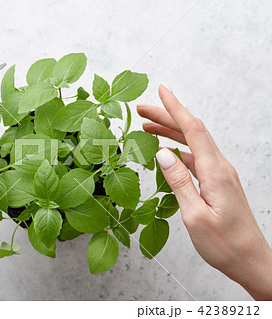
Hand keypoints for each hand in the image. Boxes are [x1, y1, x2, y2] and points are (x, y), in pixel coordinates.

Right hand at [137, 84, 271, 299]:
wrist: (250, 260)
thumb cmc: (225, 244)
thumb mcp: (195, 216)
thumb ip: (179, 182)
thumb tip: (163, 154)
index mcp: (215, 172)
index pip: (194, 130)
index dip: (176, 108)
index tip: (162, 90)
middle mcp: (220, 167)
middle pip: (192, 132)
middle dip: (167, 116)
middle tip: (142, 110)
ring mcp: (220, 174)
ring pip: (193, 143)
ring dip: (170, 132)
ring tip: (147, 128)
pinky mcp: (217, 182)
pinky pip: (195, 158)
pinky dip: (178, 149)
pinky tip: (165, 152)